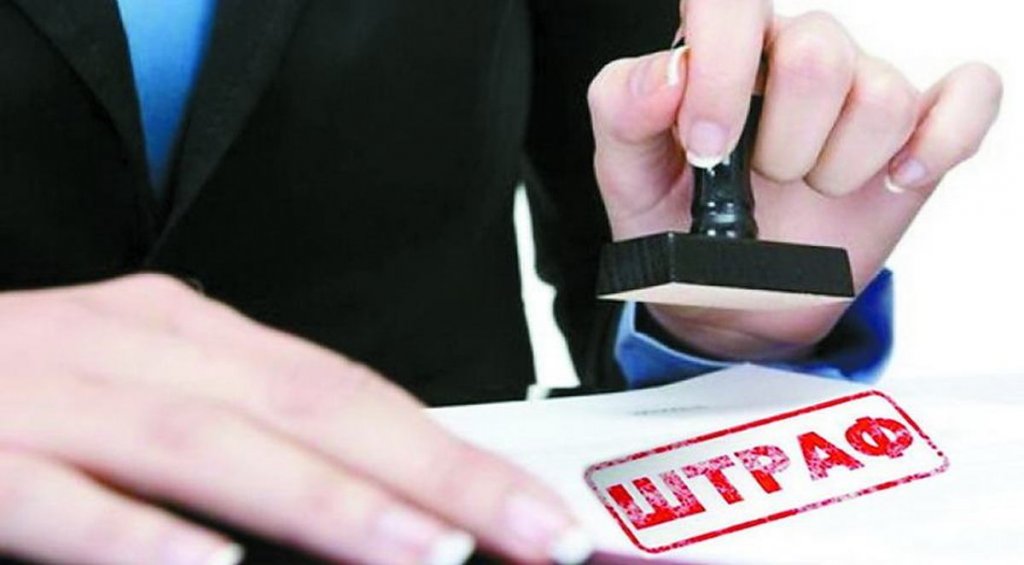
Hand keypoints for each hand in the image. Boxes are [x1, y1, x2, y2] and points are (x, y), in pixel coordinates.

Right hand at [0, 275, 586, 563]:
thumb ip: (251, 436)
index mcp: (192, 337)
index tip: (537, 506)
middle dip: (438, 477)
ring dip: (327, 500)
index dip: (453, 452)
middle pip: (316, 408)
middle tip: (538, 534)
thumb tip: (375, 496)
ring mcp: (59, 395)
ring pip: (213, 444)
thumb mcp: (150, 392)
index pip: (352, 392)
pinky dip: (134, 533)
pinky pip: (61, 496)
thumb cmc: (28, 390)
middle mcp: (141, 350)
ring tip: (425, 552)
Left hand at [587, 0, 1002, 360]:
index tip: (710, 146)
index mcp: (722, 54)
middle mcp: (794, 57)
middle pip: (818, 52)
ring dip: (838, 167)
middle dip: (783, 144)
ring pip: (883, 94)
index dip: (724, 70)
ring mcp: (860, 92)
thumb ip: (622, 111)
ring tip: (808, 188)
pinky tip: (898, 177)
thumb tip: (669, 75)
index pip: (730, 1)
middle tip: (761, 181)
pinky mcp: (917, 130)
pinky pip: (970, 96)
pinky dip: (941, 142)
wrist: (727, 295)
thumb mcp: (626, 174)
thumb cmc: (677, 222)